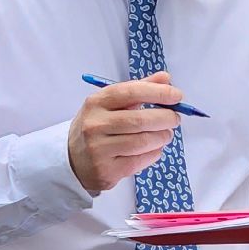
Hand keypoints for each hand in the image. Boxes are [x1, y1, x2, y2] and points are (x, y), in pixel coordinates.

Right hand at [68, 72, 184, 193]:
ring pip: (142, 142)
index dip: (158, 93)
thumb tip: (165, 78)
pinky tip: (154, 148)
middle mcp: (95, 125)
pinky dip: (154, 153)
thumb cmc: (97, 126)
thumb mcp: (110, 104)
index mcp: (96, 103)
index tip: (177, 95)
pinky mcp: (106, 171)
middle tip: (175, 118)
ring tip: (166, 134)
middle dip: (165, 118)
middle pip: (140, 120)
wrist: (72, 159)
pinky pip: (140, 161)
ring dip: (162, 137)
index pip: (131, 92)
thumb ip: (138, 89)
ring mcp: (99, 150)